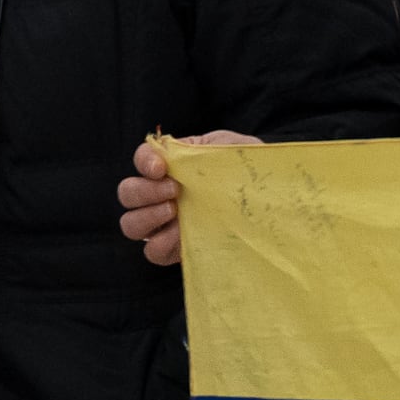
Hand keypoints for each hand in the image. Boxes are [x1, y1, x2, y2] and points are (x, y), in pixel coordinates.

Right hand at [118, 130, 260, 266]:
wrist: (271, 197)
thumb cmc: (247, 169)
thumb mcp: (228, 148)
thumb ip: (200, 148)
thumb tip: (178, 152)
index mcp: (171, 166)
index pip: (142, 159)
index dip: (144, 162)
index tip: (162, 168)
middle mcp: (160, 194)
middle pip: (127, 193)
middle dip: (145, 190)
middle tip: (174, 190)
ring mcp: (165, 224)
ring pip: (131, 224)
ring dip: (147, 217)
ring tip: (175, 211)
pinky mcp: (175, 249)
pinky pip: (152, 251)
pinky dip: (161, 243)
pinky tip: (182, 235)